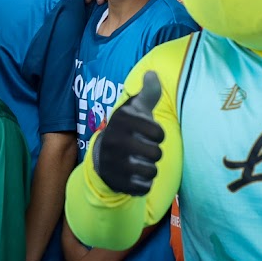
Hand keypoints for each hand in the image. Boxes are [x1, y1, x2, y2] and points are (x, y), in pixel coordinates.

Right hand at [93, 71, 163, 195]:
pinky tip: (134, 175)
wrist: (103, 156)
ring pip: (151, 171)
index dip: (158, 135)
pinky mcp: (117, 182)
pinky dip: (143, 183)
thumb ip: (148, 93)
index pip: (158, 133)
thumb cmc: (127, 130)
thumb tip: (152, 73)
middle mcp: (116, 141)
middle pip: (156, 154)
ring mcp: (115, 163)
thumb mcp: (135, 110)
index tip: (148, 134)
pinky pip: (144, 187)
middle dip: (153, 153)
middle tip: (142, 149)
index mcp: (123, 121)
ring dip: (150, 168)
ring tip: (139, 162)